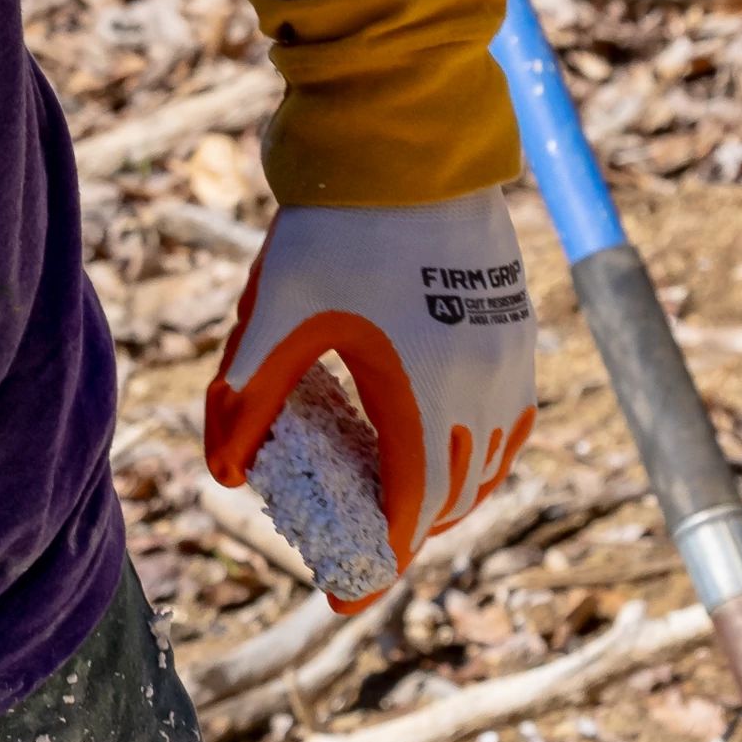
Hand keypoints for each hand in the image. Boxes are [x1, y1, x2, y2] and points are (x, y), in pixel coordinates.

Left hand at [203, 194, 535, 611]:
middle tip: (357, 547)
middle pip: (452, 496)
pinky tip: (443, 444)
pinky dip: (482, 451)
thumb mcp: (276, 315)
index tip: (344, 599)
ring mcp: (507, 355)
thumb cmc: (336, 227)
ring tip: (398, 504)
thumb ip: (248, 395)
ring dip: (448, 494)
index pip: (408, 510)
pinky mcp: (517, 325)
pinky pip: (512, 417)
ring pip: (490, 460)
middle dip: (406, 532)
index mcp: (421, 392)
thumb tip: (224, 473)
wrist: (409, 141)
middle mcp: (479, 384)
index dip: (376, 564)